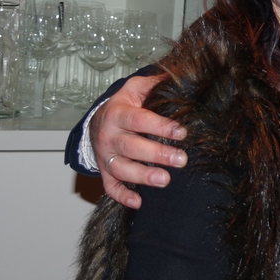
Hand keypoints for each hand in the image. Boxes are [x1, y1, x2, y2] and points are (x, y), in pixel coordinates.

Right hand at [93, 74, 187, 209]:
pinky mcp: (104, 171)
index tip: (182, 132)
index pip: (139, 120)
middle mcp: (109, 135)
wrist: (97, 120)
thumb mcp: (136, 88)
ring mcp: (106, 155)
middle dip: (157, 154)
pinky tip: (138, 203)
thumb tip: (182, 77)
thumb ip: (155, 84)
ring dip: (142, 177)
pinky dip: (121, 196)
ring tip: (164, 180)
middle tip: (181, 159)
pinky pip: (110, 186)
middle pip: (132, 147)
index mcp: (118, 113)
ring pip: (121, 168)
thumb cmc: (125, 104)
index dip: (160, 126)